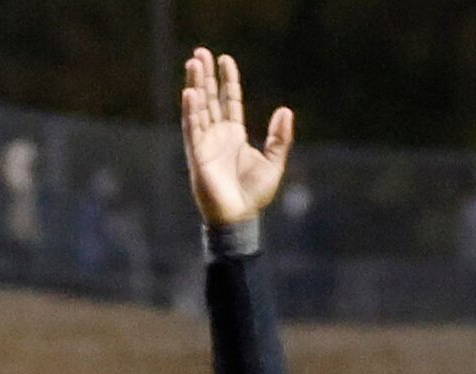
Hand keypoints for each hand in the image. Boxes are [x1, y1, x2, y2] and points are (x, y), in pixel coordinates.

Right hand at [180, 47, 292, 228]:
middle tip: (200, 52)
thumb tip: (285, 110)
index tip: (225, 59)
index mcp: (234, 135)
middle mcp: (217, 136)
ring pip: (199, 108)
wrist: (239, 218)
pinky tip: (190, 93)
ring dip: (195, 86)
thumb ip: (280, 137)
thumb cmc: (254, 195)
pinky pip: (192, 129)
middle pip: (210, 98)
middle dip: (205, 76)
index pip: (229, 101)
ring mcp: (205, 144)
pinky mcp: (197, 156)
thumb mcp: (274, 162)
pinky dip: (191, 111)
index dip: (227, 80)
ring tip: (192, 63)